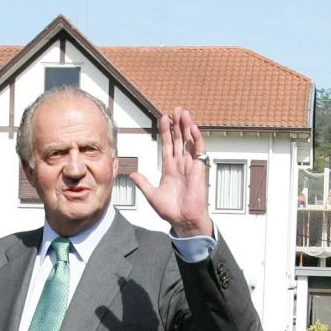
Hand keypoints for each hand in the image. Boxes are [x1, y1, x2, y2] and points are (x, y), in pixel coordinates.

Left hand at [130, 107, 213, 237]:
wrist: (184, 221)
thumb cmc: (171, 211)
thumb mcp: (152, 195)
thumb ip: (143, 183)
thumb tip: (132, 175)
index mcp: (170, 168)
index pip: (167, 145)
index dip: (166, 131)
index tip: (163, 118)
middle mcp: (181, 164)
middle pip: (179, 139)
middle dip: (177, 124)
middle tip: (176, 109)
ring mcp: (190, 166)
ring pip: (189, 141)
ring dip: (187, 127)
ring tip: (184, 112)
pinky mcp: (199, 170)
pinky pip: (199, 152)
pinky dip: (197, 139)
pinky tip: (193, 128)